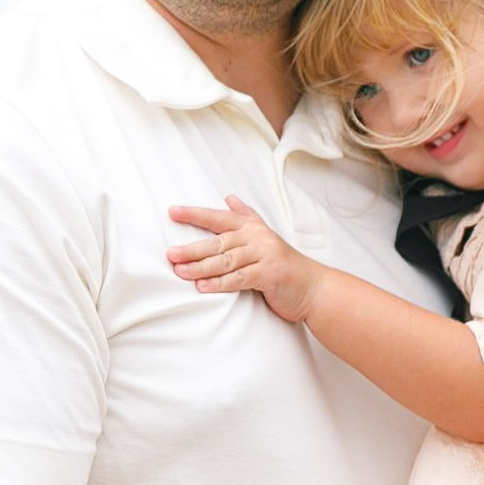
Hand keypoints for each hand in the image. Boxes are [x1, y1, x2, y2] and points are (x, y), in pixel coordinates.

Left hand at [167, 197, 326, 322]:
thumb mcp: (265, 236)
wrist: (313, 286)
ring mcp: (264, 255)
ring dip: (201, 267)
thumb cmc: (283, 264)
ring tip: (180, 271)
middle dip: (192, 248)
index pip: (218, 217)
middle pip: (218, 242)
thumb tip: (229, 198)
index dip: (195, 214)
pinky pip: (239, 279)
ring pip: (226, 260)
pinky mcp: (269, 275)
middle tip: (170, 254)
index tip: (172, 212)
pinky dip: (220, 283)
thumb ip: (246, 217)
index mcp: (252, 228)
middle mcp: (257, 238)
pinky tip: (203, 287)